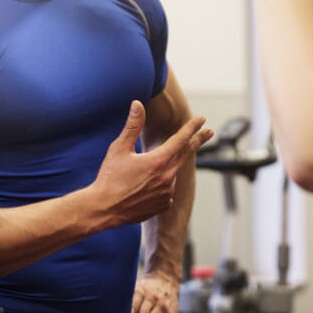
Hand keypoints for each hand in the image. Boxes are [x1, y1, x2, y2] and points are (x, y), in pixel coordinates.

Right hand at [89, 101, 212, 227]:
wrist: (103, 209)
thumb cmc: (109, 178)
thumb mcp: (119, 149)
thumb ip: (132, 126)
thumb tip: (138, 104)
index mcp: (157, 162)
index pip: (181, 140)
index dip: (192, 127)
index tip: (202, 119)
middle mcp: (166, 178)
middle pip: (187, 154)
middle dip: (198, 141)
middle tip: (209, 132)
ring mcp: (167, 193)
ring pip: (174, 172)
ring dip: (169, 166)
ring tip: (144, 171)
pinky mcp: (163, 205)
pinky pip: (168, 190)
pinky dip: (162, 184)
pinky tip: (146, 186)